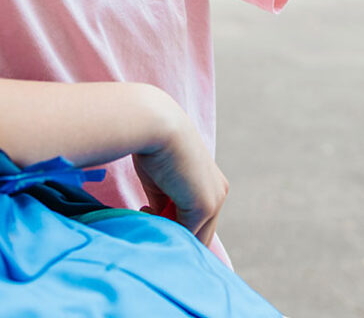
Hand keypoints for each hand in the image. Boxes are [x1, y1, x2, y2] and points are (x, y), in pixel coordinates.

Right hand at [131, 90, 229, 245]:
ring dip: (170, 235)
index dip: (174, 224)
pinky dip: (166, 231)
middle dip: (175, 236)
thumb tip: (158, 221)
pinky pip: (185, 233)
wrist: (158, 126)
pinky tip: (145, 209)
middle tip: (147, 222)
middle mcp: (219, 192)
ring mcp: (214, 200)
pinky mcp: (204, 206)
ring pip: (195, 236)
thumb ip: (164, 203)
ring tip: (145, 214)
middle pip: (201, 232)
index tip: (146, 212)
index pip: (198, 219)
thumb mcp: (161, 182)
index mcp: (212, 183)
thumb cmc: (153, 147)